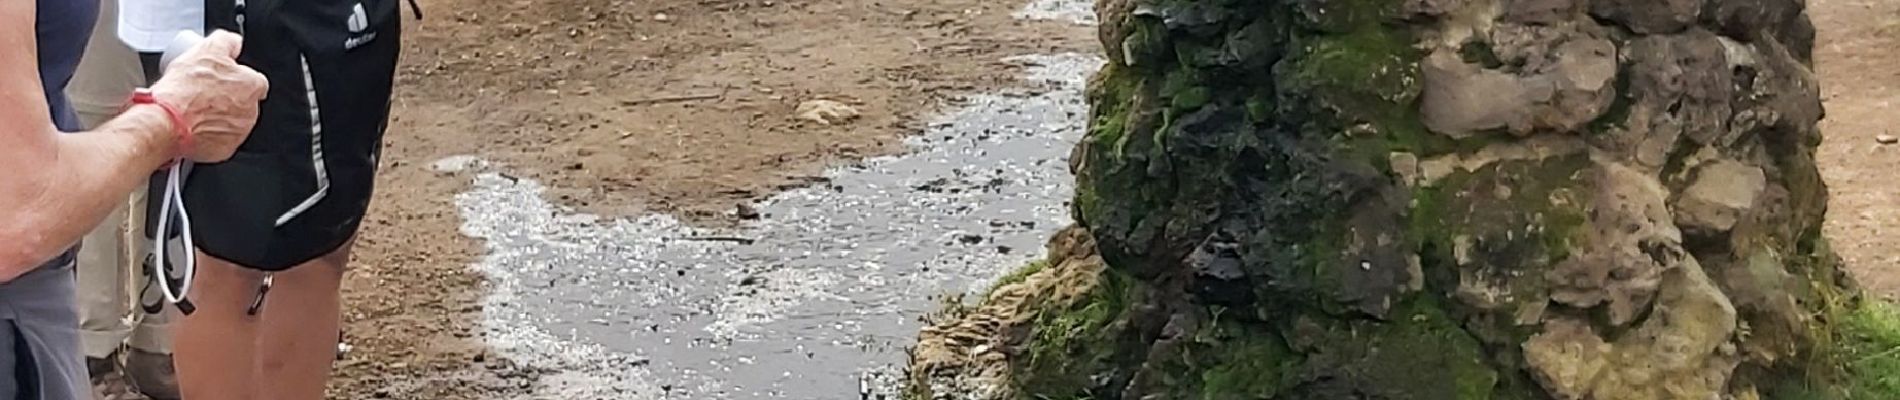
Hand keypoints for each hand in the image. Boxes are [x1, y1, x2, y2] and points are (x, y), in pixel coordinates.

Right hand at [148, 30, 269, 162]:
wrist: (165, 122)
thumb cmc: (184, 90)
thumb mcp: (207, 50)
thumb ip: (226, 42)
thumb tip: (233, 42)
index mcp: (252, 86)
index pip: (252, 79)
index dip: (233, 77)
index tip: (218, 77)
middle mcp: (251, 112)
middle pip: (241, 101)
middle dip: (224, 97)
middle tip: (201, 93)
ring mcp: (239, 133)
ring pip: (230, 121)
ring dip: (215, 116)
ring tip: (192, 109)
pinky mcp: (224, 150)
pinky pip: (219, 140)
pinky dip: (208, 134)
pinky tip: (192, 125)